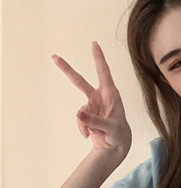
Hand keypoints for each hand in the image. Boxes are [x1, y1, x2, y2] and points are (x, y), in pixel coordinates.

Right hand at [53, 41, 131, 163]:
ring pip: (80, 112)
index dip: (98, 58)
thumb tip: (79, 115)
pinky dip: (84, 129)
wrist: (116, 144)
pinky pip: (79, 120)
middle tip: (54, 57)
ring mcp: (92, 105)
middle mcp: (99, 96)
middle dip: (67, 70)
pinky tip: (91, 135)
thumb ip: (95, 121)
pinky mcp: (86, 114)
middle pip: (80, 82)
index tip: (94, 43)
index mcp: (110, 94)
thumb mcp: (110, 128)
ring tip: (97, 133)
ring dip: (85, 124)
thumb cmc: (118, 133)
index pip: (104, 72)